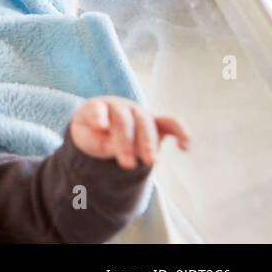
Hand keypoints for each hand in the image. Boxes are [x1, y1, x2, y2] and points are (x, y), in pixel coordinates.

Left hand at [69, 96, 190, 169]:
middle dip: (126, 142)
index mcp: (98, 107)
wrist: (103, 126)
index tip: (100, 126)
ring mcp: (139, 113)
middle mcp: (120, 106)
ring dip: (149, 143)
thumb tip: (113, 147)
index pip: (97, 109)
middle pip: (123, 120)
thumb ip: (97, 142)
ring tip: (151, 162)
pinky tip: (184, 146)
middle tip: (127, 165)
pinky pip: (171, 123)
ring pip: (146, 123)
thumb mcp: (86, 138)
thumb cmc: (91, 132)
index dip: (99, 117)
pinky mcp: (155, 123)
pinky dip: (180, 131)